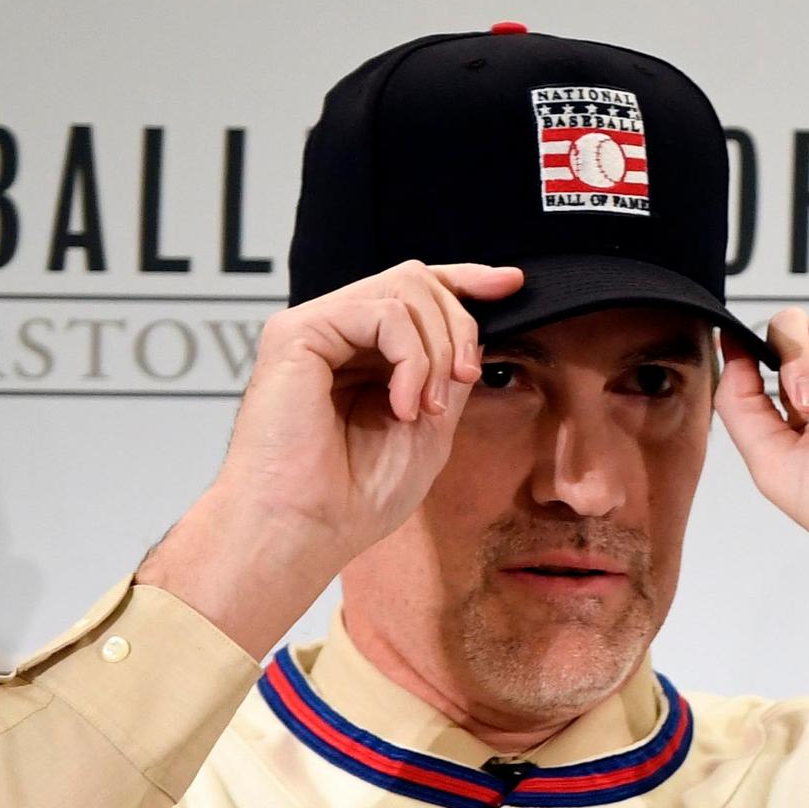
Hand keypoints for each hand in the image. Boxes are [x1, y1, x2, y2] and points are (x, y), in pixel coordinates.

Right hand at [138, 261, 519, 652]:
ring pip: (404, 289)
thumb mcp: (430, 427)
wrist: (306, 527)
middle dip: (459, 324)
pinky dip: (410, 357)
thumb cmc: (357, 495)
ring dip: (438, 348)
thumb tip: (476, 327)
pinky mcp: (297, 333)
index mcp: (364, 354)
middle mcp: (337, 334)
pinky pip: (381, 312)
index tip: (512, 284)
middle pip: (417, 281)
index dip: (467, 280)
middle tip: (463, 380)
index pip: (417, 293)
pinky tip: (403, 404)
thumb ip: (448, 374)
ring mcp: (315, 328)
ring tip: (426, 408)